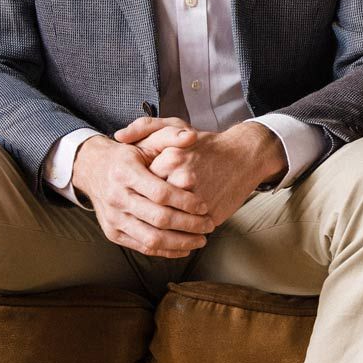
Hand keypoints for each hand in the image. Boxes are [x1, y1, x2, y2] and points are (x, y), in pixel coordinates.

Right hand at [70, 134, 214, 257]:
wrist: (92, 169)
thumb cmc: (127, 155)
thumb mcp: (146, 140)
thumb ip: (171, 136)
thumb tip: (192, 136)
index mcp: (125, 172)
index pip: (160, 193)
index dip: (185, 202)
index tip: (205, 206)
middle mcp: (116, 197)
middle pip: (158, 218)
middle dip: (189, 225)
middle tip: (209, 225)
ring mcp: (113, 218)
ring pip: (151, 238)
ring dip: (180, 242)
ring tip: (201, 240)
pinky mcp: (112, 233)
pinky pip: (142, 247)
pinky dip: (165, 251)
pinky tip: (184, 248)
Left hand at [113, 116, 286, 231]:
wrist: (244, 156)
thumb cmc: (206, 144)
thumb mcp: (175, 127)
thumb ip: (144, 126)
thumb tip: (118, 135)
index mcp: (170, 159)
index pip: (142, 183)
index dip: (140, 188)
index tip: (143, 187)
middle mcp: (183, 178)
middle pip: (151, 204)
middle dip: (147, 210)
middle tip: (147, 209)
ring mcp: (198, 199)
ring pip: (166, 223)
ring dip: (161, 229)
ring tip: (160, 225)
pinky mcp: (210, 215)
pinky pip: (185, 232)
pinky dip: (178, 235)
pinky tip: (177, 231)